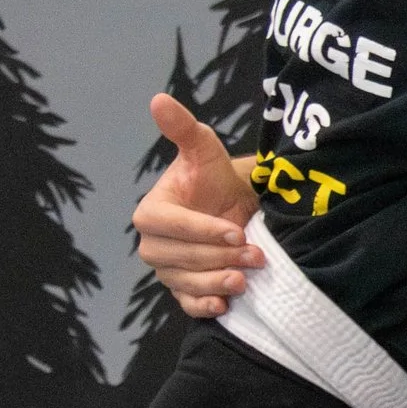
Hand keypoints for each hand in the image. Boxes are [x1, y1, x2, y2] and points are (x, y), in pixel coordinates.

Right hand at [134, 93, 263, 318]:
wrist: (233, 206)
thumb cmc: (215, 178)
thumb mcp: (204, 149)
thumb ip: (183, 129)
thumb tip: (159, 100)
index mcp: (151, 212)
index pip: (170, 226)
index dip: (202, 230)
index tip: (236, 229)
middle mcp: (153, 245)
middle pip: (181, 258)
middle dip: (219, 256)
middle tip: (255, 254)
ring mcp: (167, 270)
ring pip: (186, 282)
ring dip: (217, 281)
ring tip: (246, 277)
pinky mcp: (183, 290)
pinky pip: (188, 304)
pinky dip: (204, 307)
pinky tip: (224, 305)